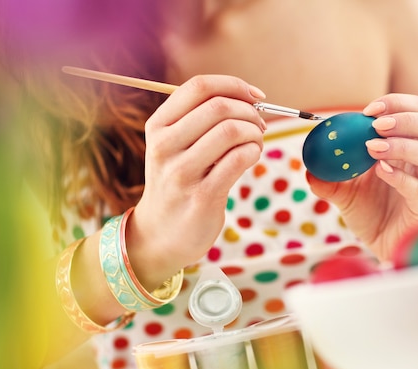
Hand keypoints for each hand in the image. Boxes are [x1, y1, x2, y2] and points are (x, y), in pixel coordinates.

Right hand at [128, 74, 266, 282]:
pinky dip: (254, 153)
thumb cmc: (178, 182)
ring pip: (231, 131)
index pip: (198, 87)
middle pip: (219, 107)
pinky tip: (251, 158)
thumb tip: (249, 98)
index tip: (255, 96)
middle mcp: (164, 146)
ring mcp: (181, 172)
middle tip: (259, 125)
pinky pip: (239, 160)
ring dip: (254, 133)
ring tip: (255, 143)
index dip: (234, 85)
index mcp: (158, 126)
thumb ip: (200, 119)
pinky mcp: (202, 196)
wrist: (161, 234)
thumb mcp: (174, 146)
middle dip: (250, 112)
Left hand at [306, 93, 417, 260]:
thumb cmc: (369, 214)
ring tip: (372, 147)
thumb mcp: (343, 191)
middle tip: (376, 124)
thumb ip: (327, 176)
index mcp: (409, 150)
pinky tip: (381, 171)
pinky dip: (399, 176)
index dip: (398, 104)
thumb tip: (307, 163)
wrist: (380, 246)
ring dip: (401, 145)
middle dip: (407, 119)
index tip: (369, 109)